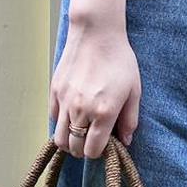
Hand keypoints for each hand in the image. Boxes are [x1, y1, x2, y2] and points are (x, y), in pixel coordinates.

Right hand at [50, 17, 140, 158]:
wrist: (96, 33)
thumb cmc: (119, 60)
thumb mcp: (134, 91)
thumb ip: (129, 120)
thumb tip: (125, 141)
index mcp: (103, 113)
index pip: (93, 150)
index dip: (98, 153)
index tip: (104, 145)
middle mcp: (81, 110)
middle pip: (74, 148)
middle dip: (83, 150)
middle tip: (91, 141)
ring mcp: (65, 101)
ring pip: (59, 138)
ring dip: (69, 141)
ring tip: (78, 134)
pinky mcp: (55, 91)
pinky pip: (53, 118)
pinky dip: (60, 123)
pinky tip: (72, 116)